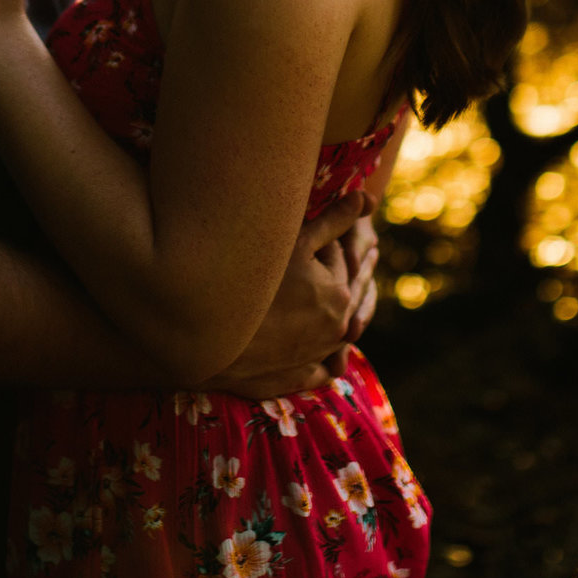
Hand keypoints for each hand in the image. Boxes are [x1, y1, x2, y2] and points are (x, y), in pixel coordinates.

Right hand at [200, 191, 374, 399]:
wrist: (209, 338)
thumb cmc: (253, 282)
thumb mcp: (295, 242)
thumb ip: (334, 221)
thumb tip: (367, 198)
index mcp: (340, 295)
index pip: (337, 258)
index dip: (318, 243)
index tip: (297, 237)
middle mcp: (336, 329)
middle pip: (335, 295)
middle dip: (326, 276)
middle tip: (297, 265)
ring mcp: (317, 358)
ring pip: (328, 330)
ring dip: (320, 314)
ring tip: (294, 299)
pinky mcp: (297, 380)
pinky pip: (316, 368)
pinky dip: (316, 356)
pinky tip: (302, 341)